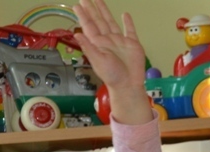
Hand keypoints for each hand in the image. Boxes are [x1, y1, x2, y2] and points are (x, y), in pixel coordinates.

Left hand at [73, 0, 149, 121]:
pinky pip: (130, 31)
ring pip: (111, 22)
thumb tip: (77, 34)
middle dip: (92, 9)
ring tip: (99, 0)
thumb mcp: (98, 62)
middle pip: (98, 21)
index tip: (77, 5)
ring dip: (105, 11)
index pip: (89, 26)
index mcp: (98, 44)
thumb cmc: (113, 76)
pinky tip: (125, 15)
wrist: (129, 85)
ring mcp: (120, 41)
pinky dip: (128, 23)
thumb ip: (88, 47)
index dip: (83, 15)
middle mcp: (108, 40)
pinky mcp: (133, 44)